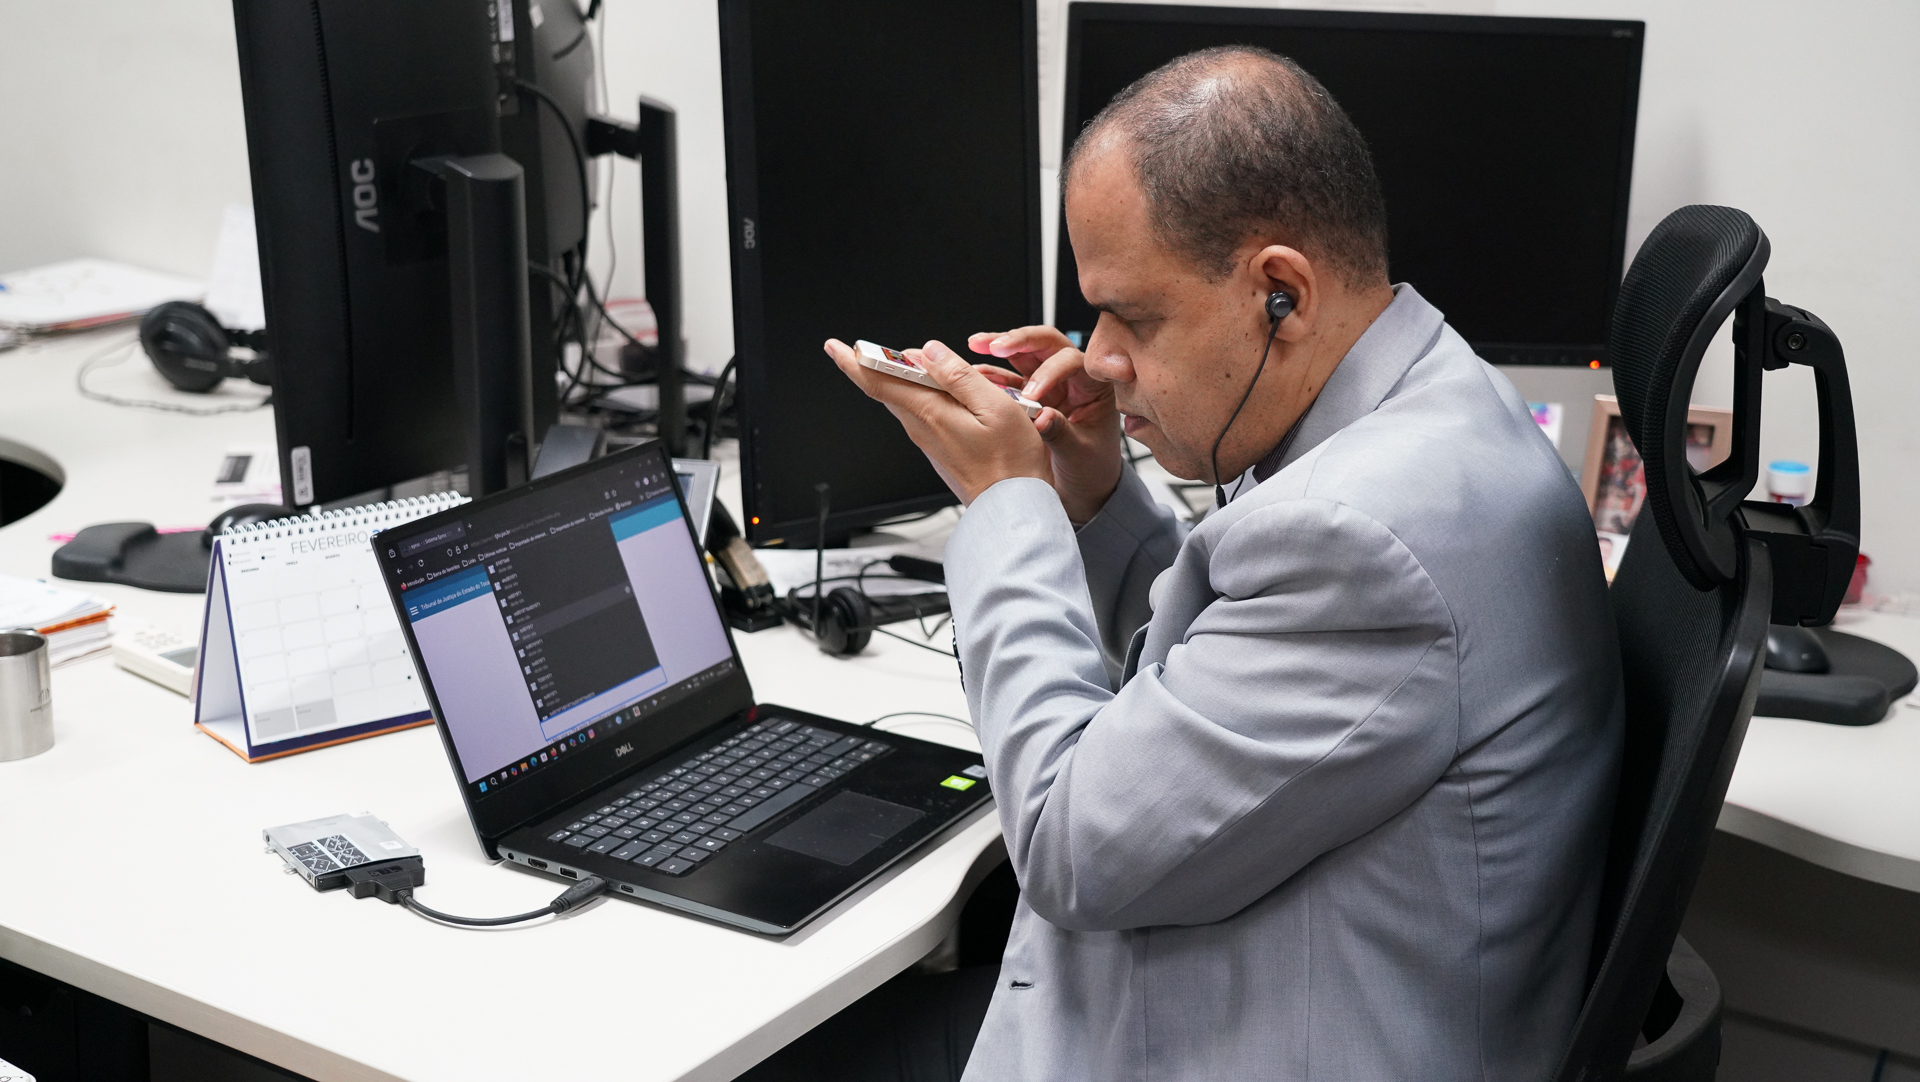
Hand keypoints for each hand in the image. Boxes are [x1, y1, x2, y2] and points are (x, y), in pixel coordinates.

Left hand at [824, 337, 1052, 505]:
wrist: (1011, 509)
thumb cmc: (1010, 463)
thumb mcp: (994, 407)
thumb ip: (959, 376)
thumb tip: (929, 351)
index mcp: (930, 412)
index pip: (879, 382)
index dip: (854, 361)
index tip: (835, 346)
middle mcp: (922, 428)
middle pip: (888, 389)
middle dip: (876, 366)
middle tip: (865, 347)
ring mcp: (929, 442)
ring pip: (906, 401)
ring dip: (903, 379)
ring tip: (911, 362)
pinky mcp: (939, 451)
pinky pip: (922, 415)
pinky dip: (922, 396)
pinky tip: (939, 391)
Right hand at [968, 327, 1122, 523]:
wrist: (1086, 493)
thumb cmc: (1093, 473)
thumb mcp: (1079, 456)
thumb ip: (1061, 434)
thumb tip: (1042, 417)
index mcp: (1093, 387)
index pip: (1071, 361)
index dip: (1049, 371)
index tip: (1031, 392)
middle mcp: (1071, 380)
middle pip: (1045, 345)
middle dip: (1019, 340)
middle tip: (994, 344)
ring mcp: (1048, 386)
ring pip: (1024, 356)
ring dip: (1000, 347)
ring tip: (977, 345)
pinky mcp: (1029, 399)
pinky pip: (1008, 380)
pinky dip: (991, 375)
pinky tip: (974, 374)